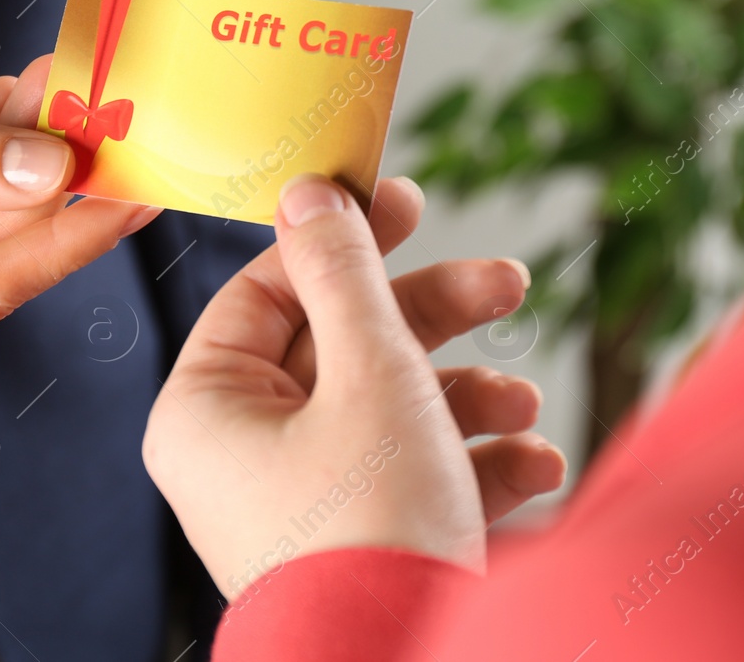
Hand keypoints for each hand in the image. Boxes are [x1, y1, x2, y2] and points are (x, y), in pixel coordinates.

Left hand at [142, 174, 565, 598]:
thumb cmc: (374, 524)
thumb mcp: (370, 371)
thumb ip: (345, 273)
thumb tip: (310, 194)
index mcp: (209, 411)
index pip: (268, 293)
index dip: (341, 241)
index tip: (406, 199)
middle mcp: (241, 460)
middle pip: (341, 350)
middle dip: (435, 322)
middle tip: (506, 282)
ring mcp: (298, 509)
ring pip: (386, 415)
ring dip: (468, 401)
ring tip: (525, 409)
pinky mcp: (355, 549)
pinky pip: (409, 483)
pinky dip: (472, 469)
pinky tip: (534, 469)